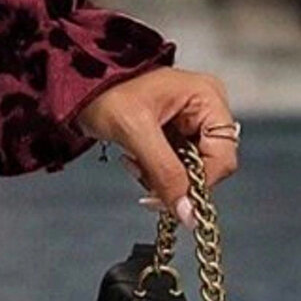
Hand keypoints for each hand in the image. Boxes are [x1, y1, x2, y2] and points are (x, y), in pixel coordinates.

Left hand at [73, 65, 239, 226]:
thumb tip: (189, 215)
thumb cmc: (105, 92)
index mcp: (208, 97)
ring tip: (133, 161)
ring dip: (161, 177)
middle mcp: (207, 108)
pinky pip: (176, 166)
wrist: (78, 85)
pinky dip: (155, 172)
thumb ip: (165, 172)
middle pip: (209, 166)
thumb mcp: (134, 131)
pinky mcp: (176, 132)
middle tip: (144, 179)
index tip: (172, 200)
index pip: (222, 157)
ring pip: (191, 170)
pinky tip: (134, 159)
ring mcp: (192, 121)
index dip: (199, 184)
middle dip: (174, 179)